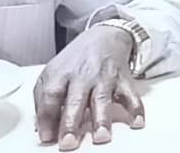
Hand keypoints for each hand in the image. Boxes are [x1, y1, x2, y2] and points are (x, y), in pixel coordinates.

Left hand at [34, 26, 144, 149]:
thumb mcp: (53, 72)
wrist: (105, 37)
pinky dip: (136, 109)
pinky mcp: (124, 80)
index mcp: (61, 74)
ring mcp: (105, 78)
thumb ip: (44, 99)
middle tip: (68, 142)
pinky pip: (131, 95)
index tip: (47, 137)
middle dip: (71, 123)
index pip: (50, 96)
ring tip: (101, 136)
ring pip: (103, 99)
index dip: (46, 117)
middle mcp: (83, 76)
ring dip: (102, 119)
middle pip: (75, 100)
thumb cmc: (77, 60)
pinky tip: (136, 121)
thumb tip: (43, 128)